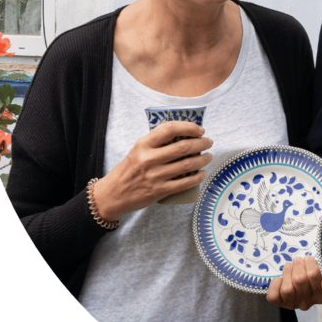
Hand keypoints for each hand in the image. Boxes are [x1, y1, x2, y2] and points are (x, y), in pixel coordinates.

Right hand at [92, 121, 211, 221]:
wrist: (113, 195)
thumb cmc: (129, 170)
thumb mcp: (138, 150)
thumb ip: (157, 142)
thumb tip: (185, 134)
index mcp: (143, 145)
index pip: (170, 129)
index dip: (189, 127)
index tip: (199, 130)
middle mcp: (148, 159)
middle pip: (183, 147)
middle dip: (201, 143)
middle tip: (208, 142)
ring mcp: (154, 176)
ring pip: (187, 164)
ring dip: (203, 159)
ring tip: (208, 156)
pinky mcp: (159, 191)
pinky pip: (184, 183)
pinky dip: (197, 177)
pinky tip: (203, 173)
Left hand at [267, 256, 321, 310]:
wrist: (298, 285)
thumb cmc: (310, 276)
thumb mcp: (320, 273)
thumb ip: (321, 271)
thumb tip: (320, 274)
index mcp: (321, 294)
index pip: (315, 276)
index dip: (310, 265)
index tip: (307, 259)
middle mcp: (308, 302)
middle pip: (300, 280)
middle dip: (297, 265)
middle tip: (297, 260)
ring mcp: (293, 304)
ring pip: (287, 289)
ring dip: (287, 273)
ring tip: (289, 265)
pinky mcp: (281, 304)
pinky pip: (274, 296)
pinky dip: (275, 285)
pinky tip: (280, 279)